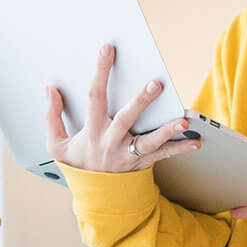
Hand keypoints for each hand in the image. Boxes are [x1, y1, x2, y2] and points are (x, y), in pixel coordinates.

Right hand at [45, 42, 202, 172]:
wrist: (93, 196)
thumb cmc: (78, 163)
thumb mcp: (56, 144)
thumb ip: (52, 116)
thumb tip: (50, 90)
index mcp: (92, 131)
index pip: (95, 96)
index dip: (100, 72)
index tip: (107, 50)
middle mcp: (111, 142)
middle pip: (126, 118)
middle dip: (141, 101)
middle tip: (155, 84)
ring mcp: (128, 154)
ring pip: (149, 141)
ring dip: (167, 130)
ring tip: (184, 120)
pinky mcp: (142, 163)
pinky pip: (163, 155)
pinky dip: (180, 148)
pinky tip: (195, 142)